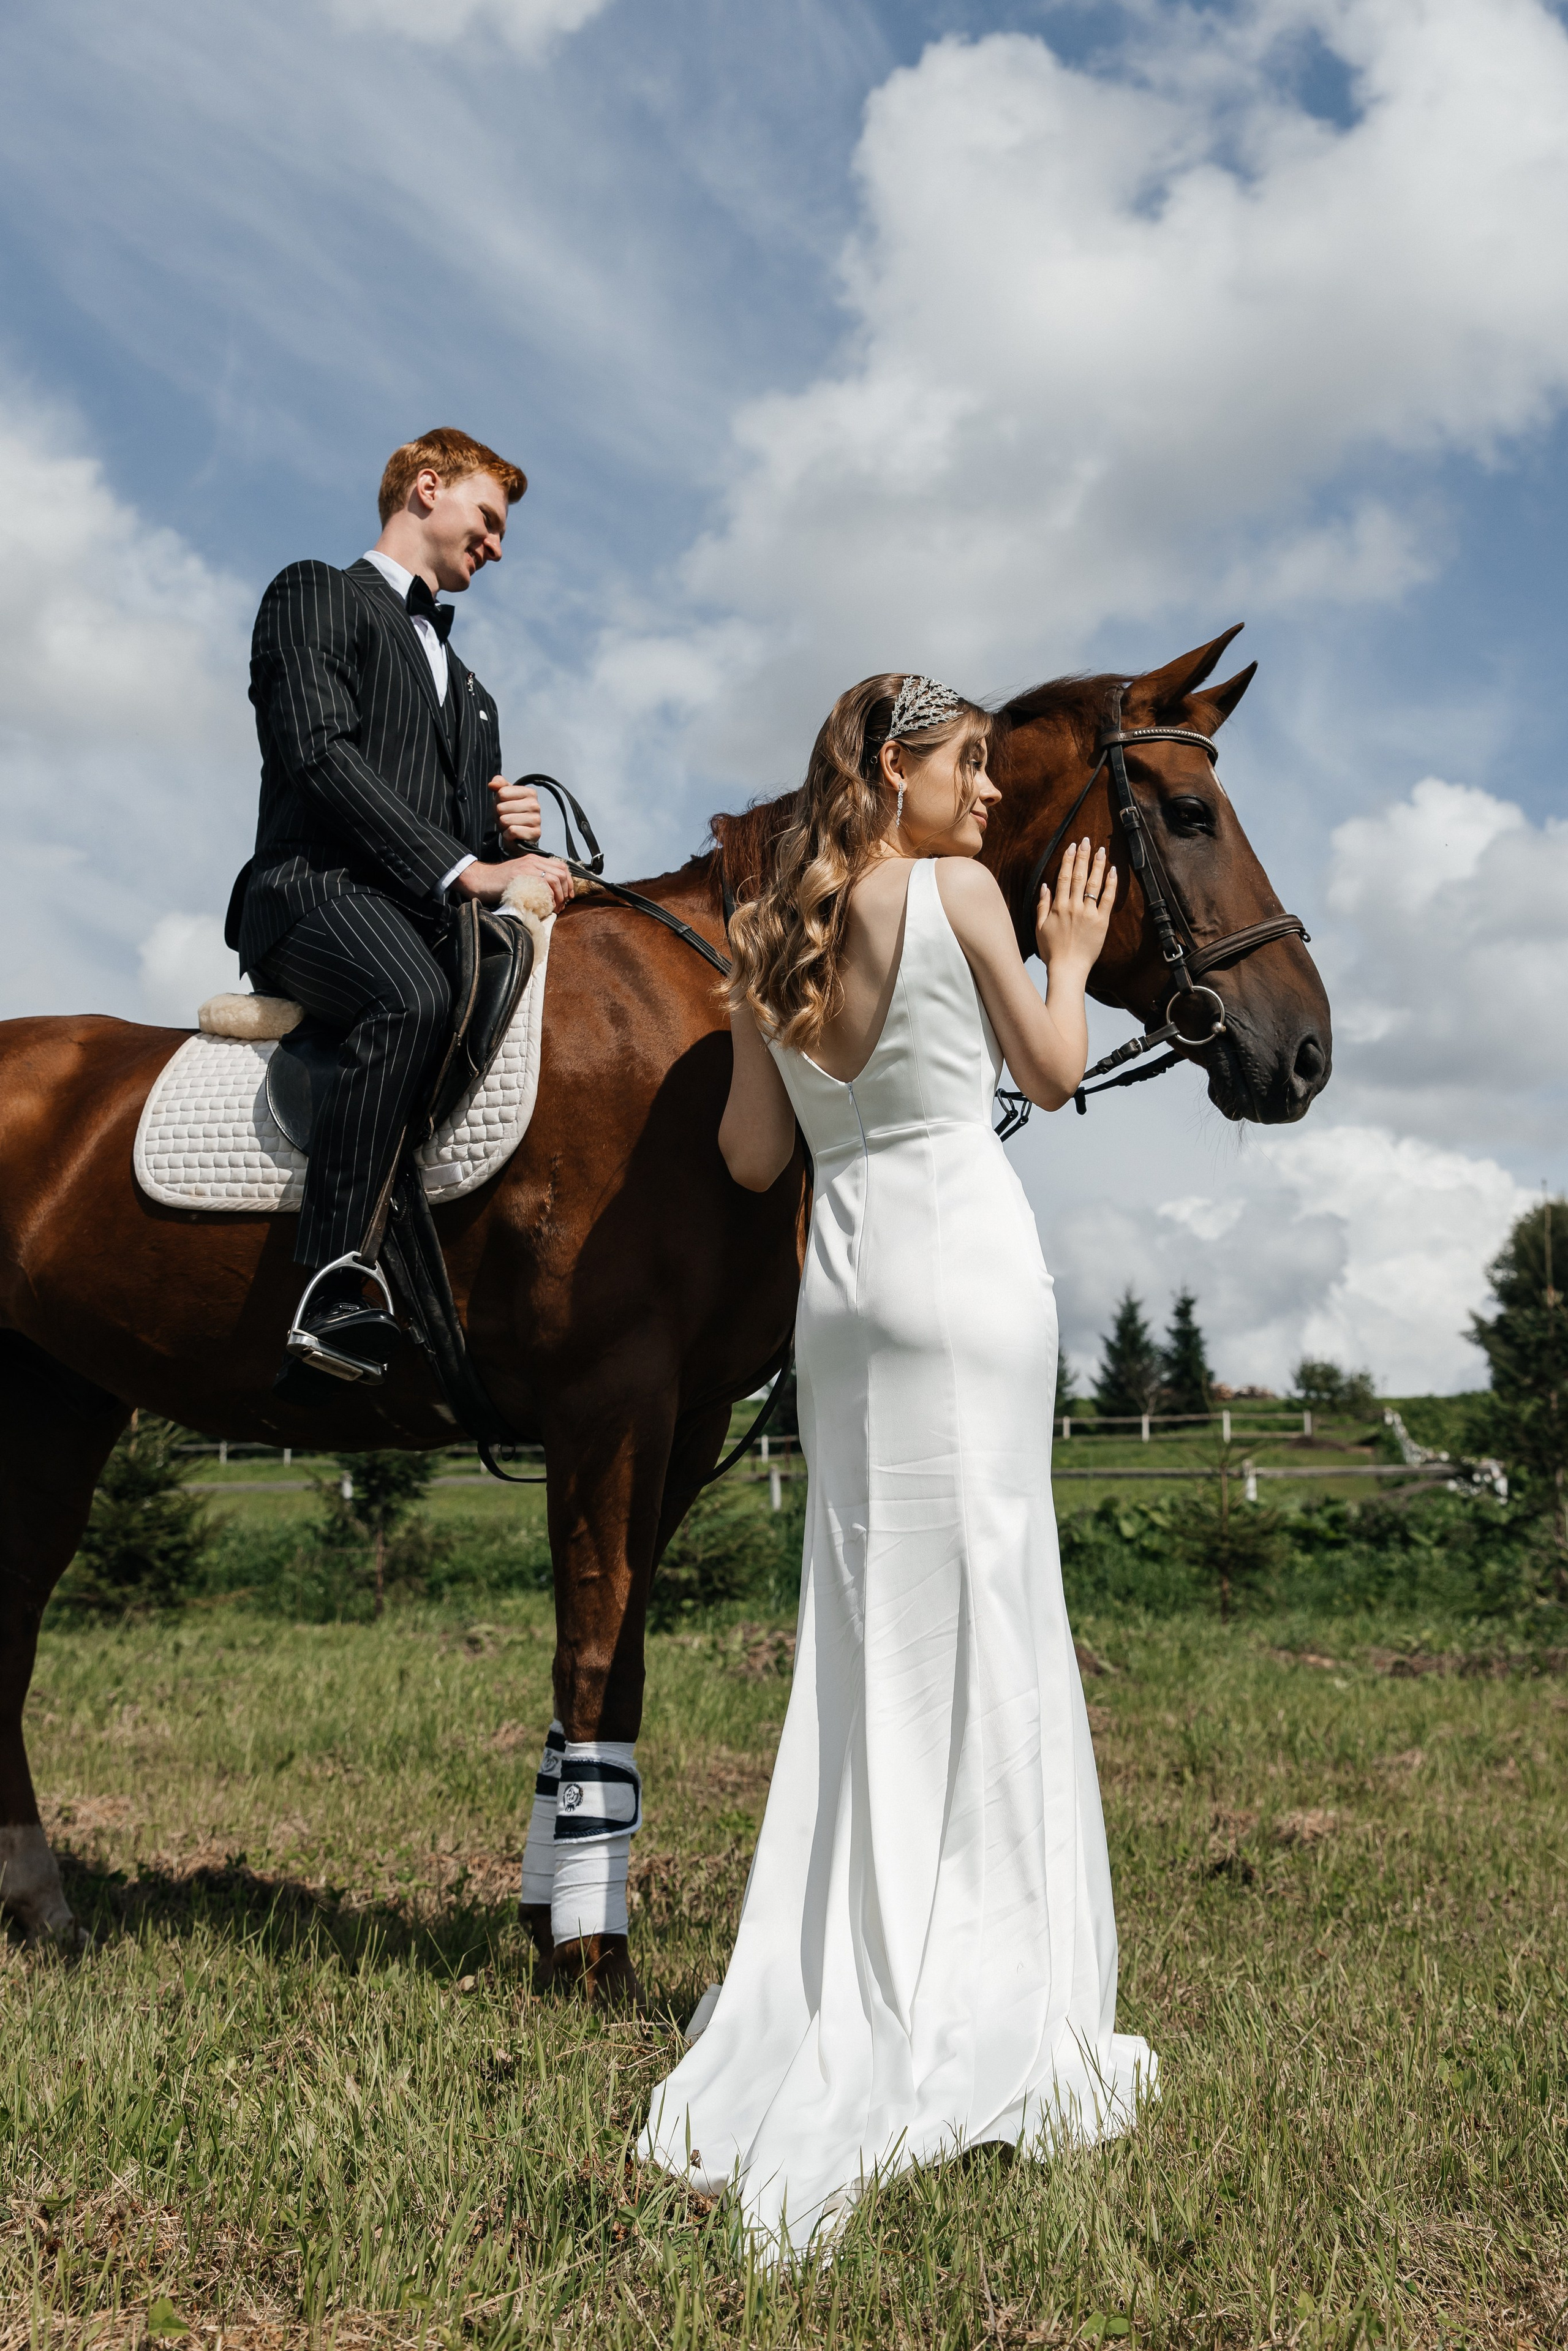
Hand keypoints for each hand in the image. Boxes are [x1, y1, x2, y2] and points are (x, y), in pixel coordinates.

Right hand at [454, 853, 573, 912]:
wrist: (479, 879)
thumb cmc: (497, 882)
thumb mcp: (519, 876)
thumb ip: (534, 880)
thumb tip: (549, 894)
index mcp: (534, 860)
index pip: (561, 866)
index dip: (569, 882)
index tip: (567, 896)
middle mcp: (533, 861)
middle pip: (561, 873)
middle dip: (566, 891)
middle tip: (562, 905)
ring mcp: (527, 867)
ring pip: (555, 879)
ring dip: (559, 896)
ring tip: (554, 907)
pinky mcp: (520, 876)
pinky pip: (542, 884)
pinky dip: (548, 897)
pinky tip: (545, 905)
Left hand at [489, 774, 541, 851]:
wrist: (517, 835)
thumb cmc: (510, 813)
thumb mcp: (503, 796)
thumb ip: (499, 784)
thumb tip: (492, 785)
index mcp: (530, 793)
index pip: (502, 793)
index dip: (499, 801)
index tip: (505, 805)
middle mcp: (535, 805)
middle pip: (501, 808)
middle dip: (500, 815)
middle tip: (507, 817)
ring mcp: (536, 820)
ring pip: (505, 820)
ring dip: (503, 825)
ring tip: (510, 825)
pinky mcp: (535, 834)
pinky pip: (512, 831)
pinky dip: (508, 835)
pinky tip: (512, 834)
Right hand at [1036, 838, 1116, 971]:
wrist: (1068, 968)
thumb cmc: (1052, 951)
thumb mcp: (1039, 928)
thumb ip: (1042, 905)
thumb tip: (1044, 886)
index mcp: (1058, 906)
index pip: (1063, 877)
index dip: (1068, 860)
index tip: (1071, 847)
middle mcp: (1073, 906)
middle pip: (1078, 876)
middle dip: (1082, 856)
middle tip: (1086, 841)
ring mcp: (1088, 913)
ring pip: (1093, 884)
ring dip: (1097, 865)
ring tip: (1101, 850)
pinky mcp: (1101, 922)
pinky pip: (1107, 899)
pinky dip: (1110, 884)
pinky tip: (1113, 871)